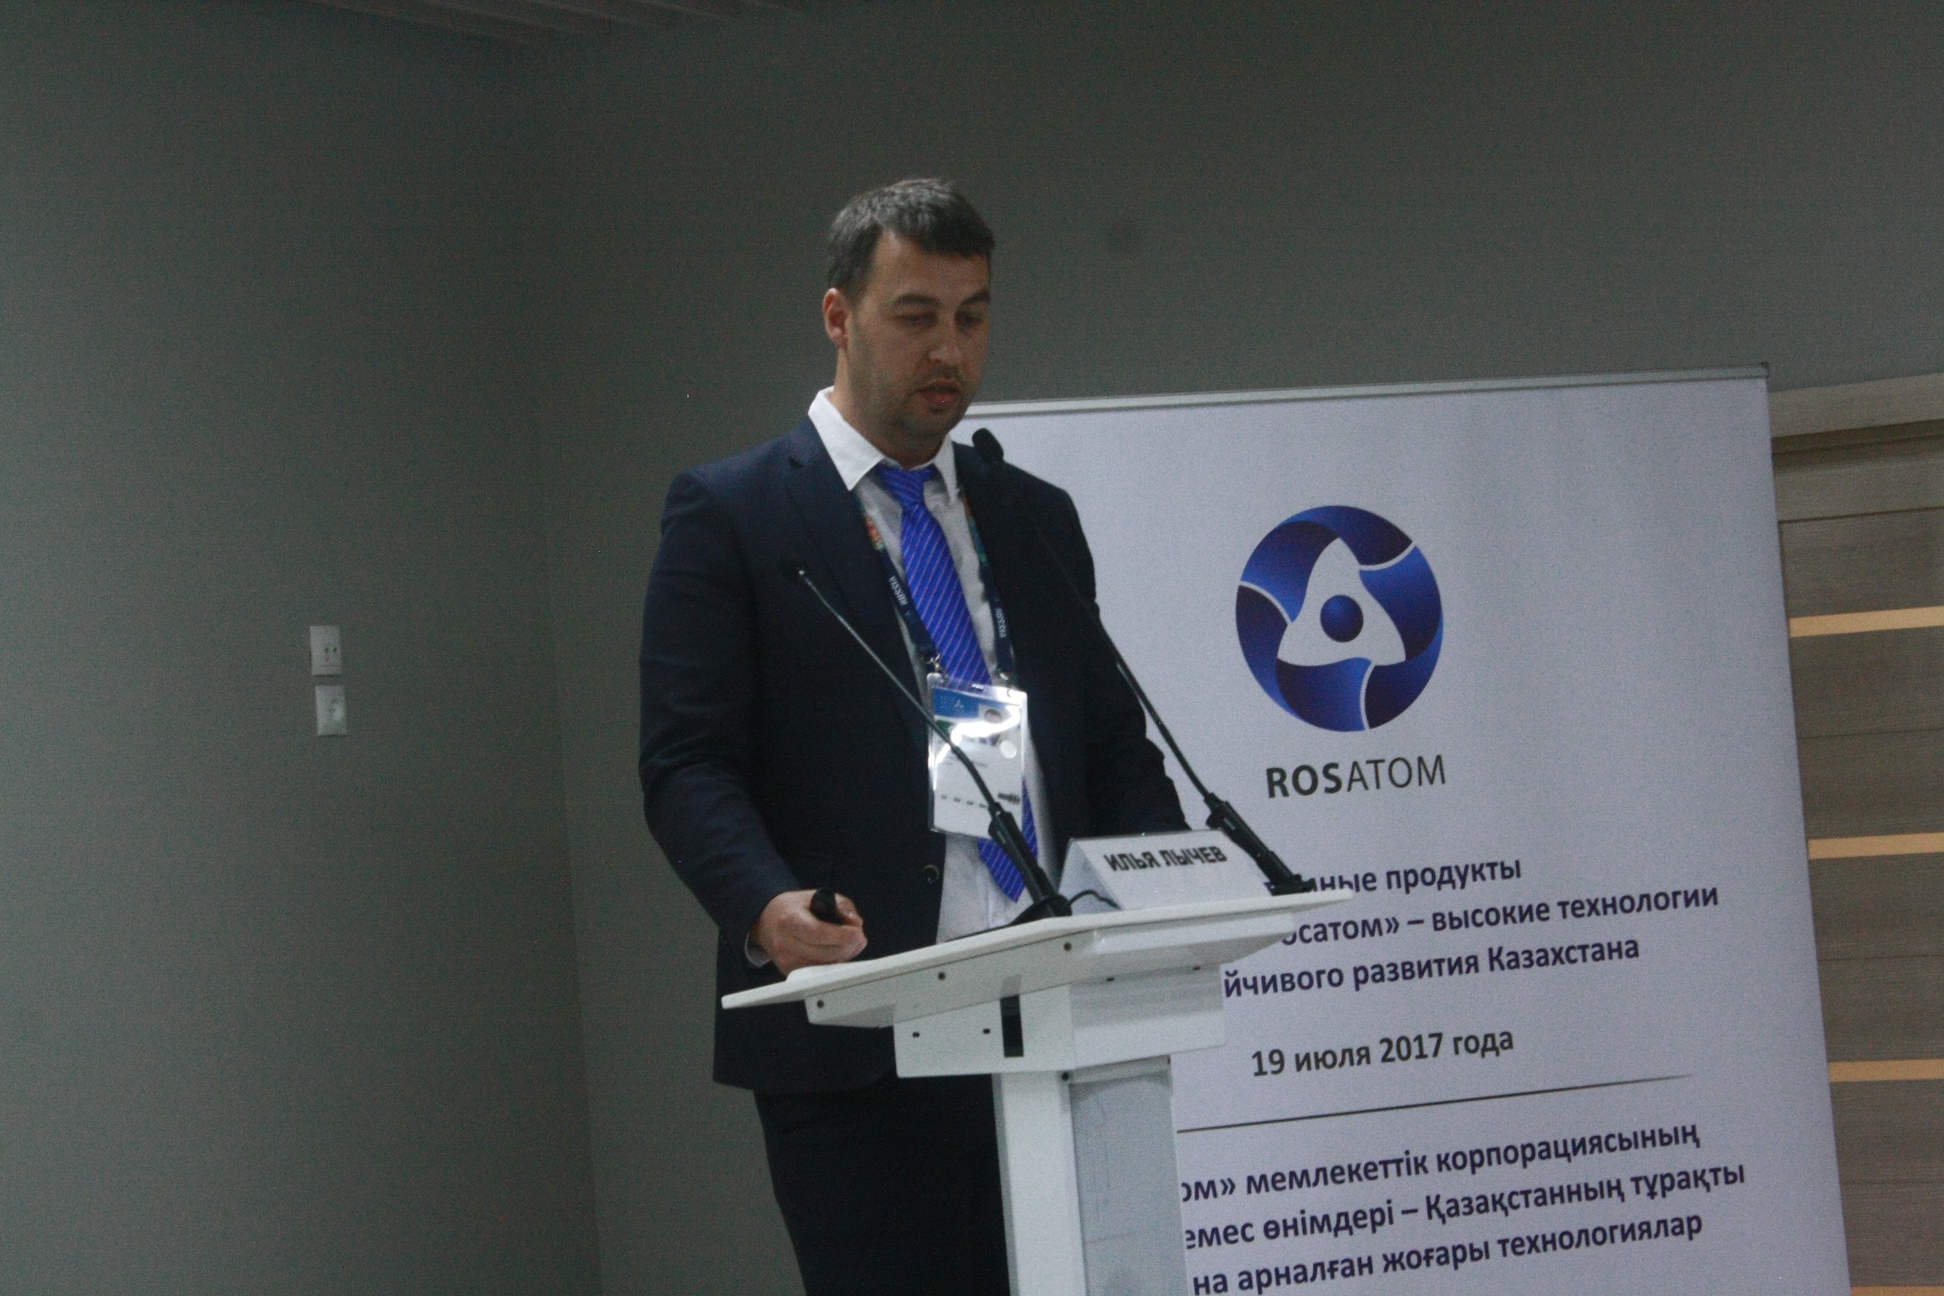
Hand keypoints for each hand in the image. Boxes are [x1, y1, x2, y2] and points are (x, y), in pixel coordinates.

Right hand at [751, 889, 866, 973]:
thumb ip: (843, 907)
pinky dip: (833, 963)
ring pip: (826, 966)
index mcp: (790, 919)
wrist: (769, 920)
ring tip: (846, 942)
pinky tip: (834, 950)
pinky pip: (820, 973)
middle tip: (858, 936)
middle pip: (826, 953)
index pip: (819, 933)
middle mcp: (785, 943)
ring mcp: (786, 961)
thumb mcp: (819, 896)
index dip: (843, 935)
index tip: (858, 934)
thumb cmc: (797, 908)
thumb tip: (856, 925)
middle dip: (849, 946)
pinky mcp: (790, 973)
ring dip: (843, 955)